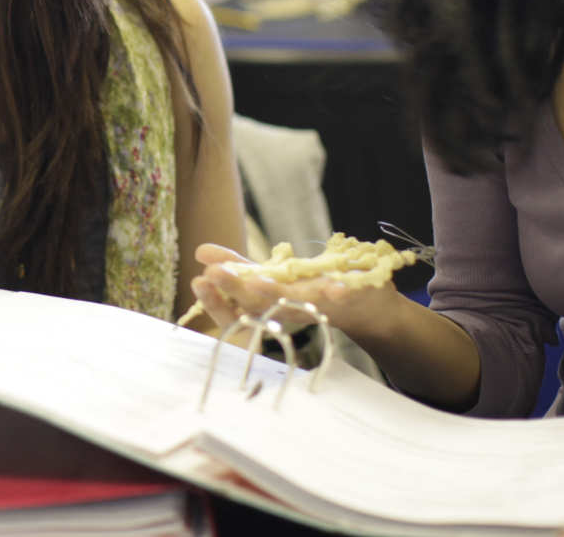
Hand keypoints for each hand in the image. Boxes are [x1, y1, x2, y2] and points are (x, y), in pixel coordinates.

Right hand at [190, 243, 403, 342]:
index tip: (198, 281)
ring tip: (257, 282)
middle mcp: (286, 312)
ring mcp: (314, 309)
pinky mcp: (344, 302)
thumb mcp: (270, 276)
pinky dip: (336, 292)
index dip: (214, 299)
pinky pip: (340, 298)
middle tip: (212, 276)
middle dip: (234, 290)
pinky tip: (335, 285)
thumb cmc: (310, 290)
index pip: (234, 311)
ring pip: (291, 303)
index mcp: (267, 307)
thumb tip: (200, 251)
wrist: (365, 307)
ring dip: (273, 294)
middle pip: (255, 306)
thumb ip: (238, 267)